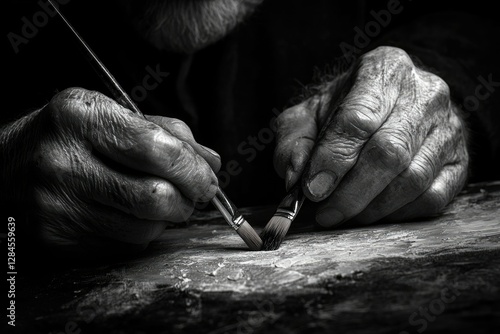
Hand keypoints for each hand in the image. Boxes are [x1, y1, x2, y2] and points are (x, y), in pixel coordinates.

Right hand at [7, 88, 219, 254]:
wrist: (6, 166)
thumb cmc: (69, 137)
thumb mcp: (111, 114)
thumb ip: (166, 132)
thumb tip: (211, 162)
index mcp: (81, 118)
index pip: (158, 149)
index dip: (194, 170)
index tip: (208, 179)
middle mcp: (64, 162)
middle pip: (156, 198)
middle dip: (187, 200)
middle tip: (189, 195)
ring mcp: (57, 205)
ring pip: (145, 228)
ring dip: (164, 219)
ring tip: (152, 201)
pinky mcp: (58, 238)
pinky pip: (124, 245)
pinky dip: (139, 232)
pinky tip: (125, 213)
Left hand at [274, 46, 468, 226]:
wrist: (393, 106)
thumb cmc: (347, 111)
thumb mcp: (309, 115)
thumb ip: (294, 142)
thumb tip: (296, 178)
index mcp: (383, 69)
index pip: (357, 118)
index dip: (333, 159)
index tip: (312, 190)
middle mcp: (424, 93)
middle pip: (388, 152)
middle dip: (351, 193)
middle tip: (326, 214)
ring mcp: (448, 127)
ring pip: (412, 179)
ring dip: (372, 208)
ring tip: (344, 215)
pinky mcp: (460, 160)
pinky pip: (432, 197)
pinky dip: (398, 213)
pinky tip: (374, 212)